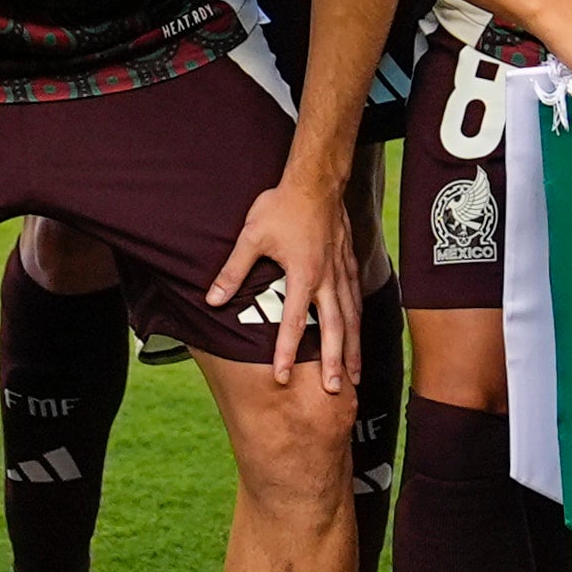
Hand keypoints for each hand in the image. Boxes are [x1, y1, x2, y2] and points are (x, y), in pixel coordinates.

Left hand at [209, 176, 357, 390]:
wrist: (315, 181)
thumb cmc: (282, 206)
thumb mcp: (251, 237)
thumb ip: (233, 271)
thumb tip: (212, 299)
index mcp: (303, 274)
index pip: (294, 322)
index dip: (285, 352)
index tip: (282, 376)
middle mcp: (327, 279)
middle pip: (334, 329)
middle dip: (336, 362)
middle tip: (337, 390)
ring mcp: (342, 272)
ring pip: (352, 318)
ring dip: (353, 348)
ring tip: (356, 375)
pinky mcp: (350, 263)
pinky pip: (357, 299)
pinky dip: (359, 321)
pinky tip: (358, 334)